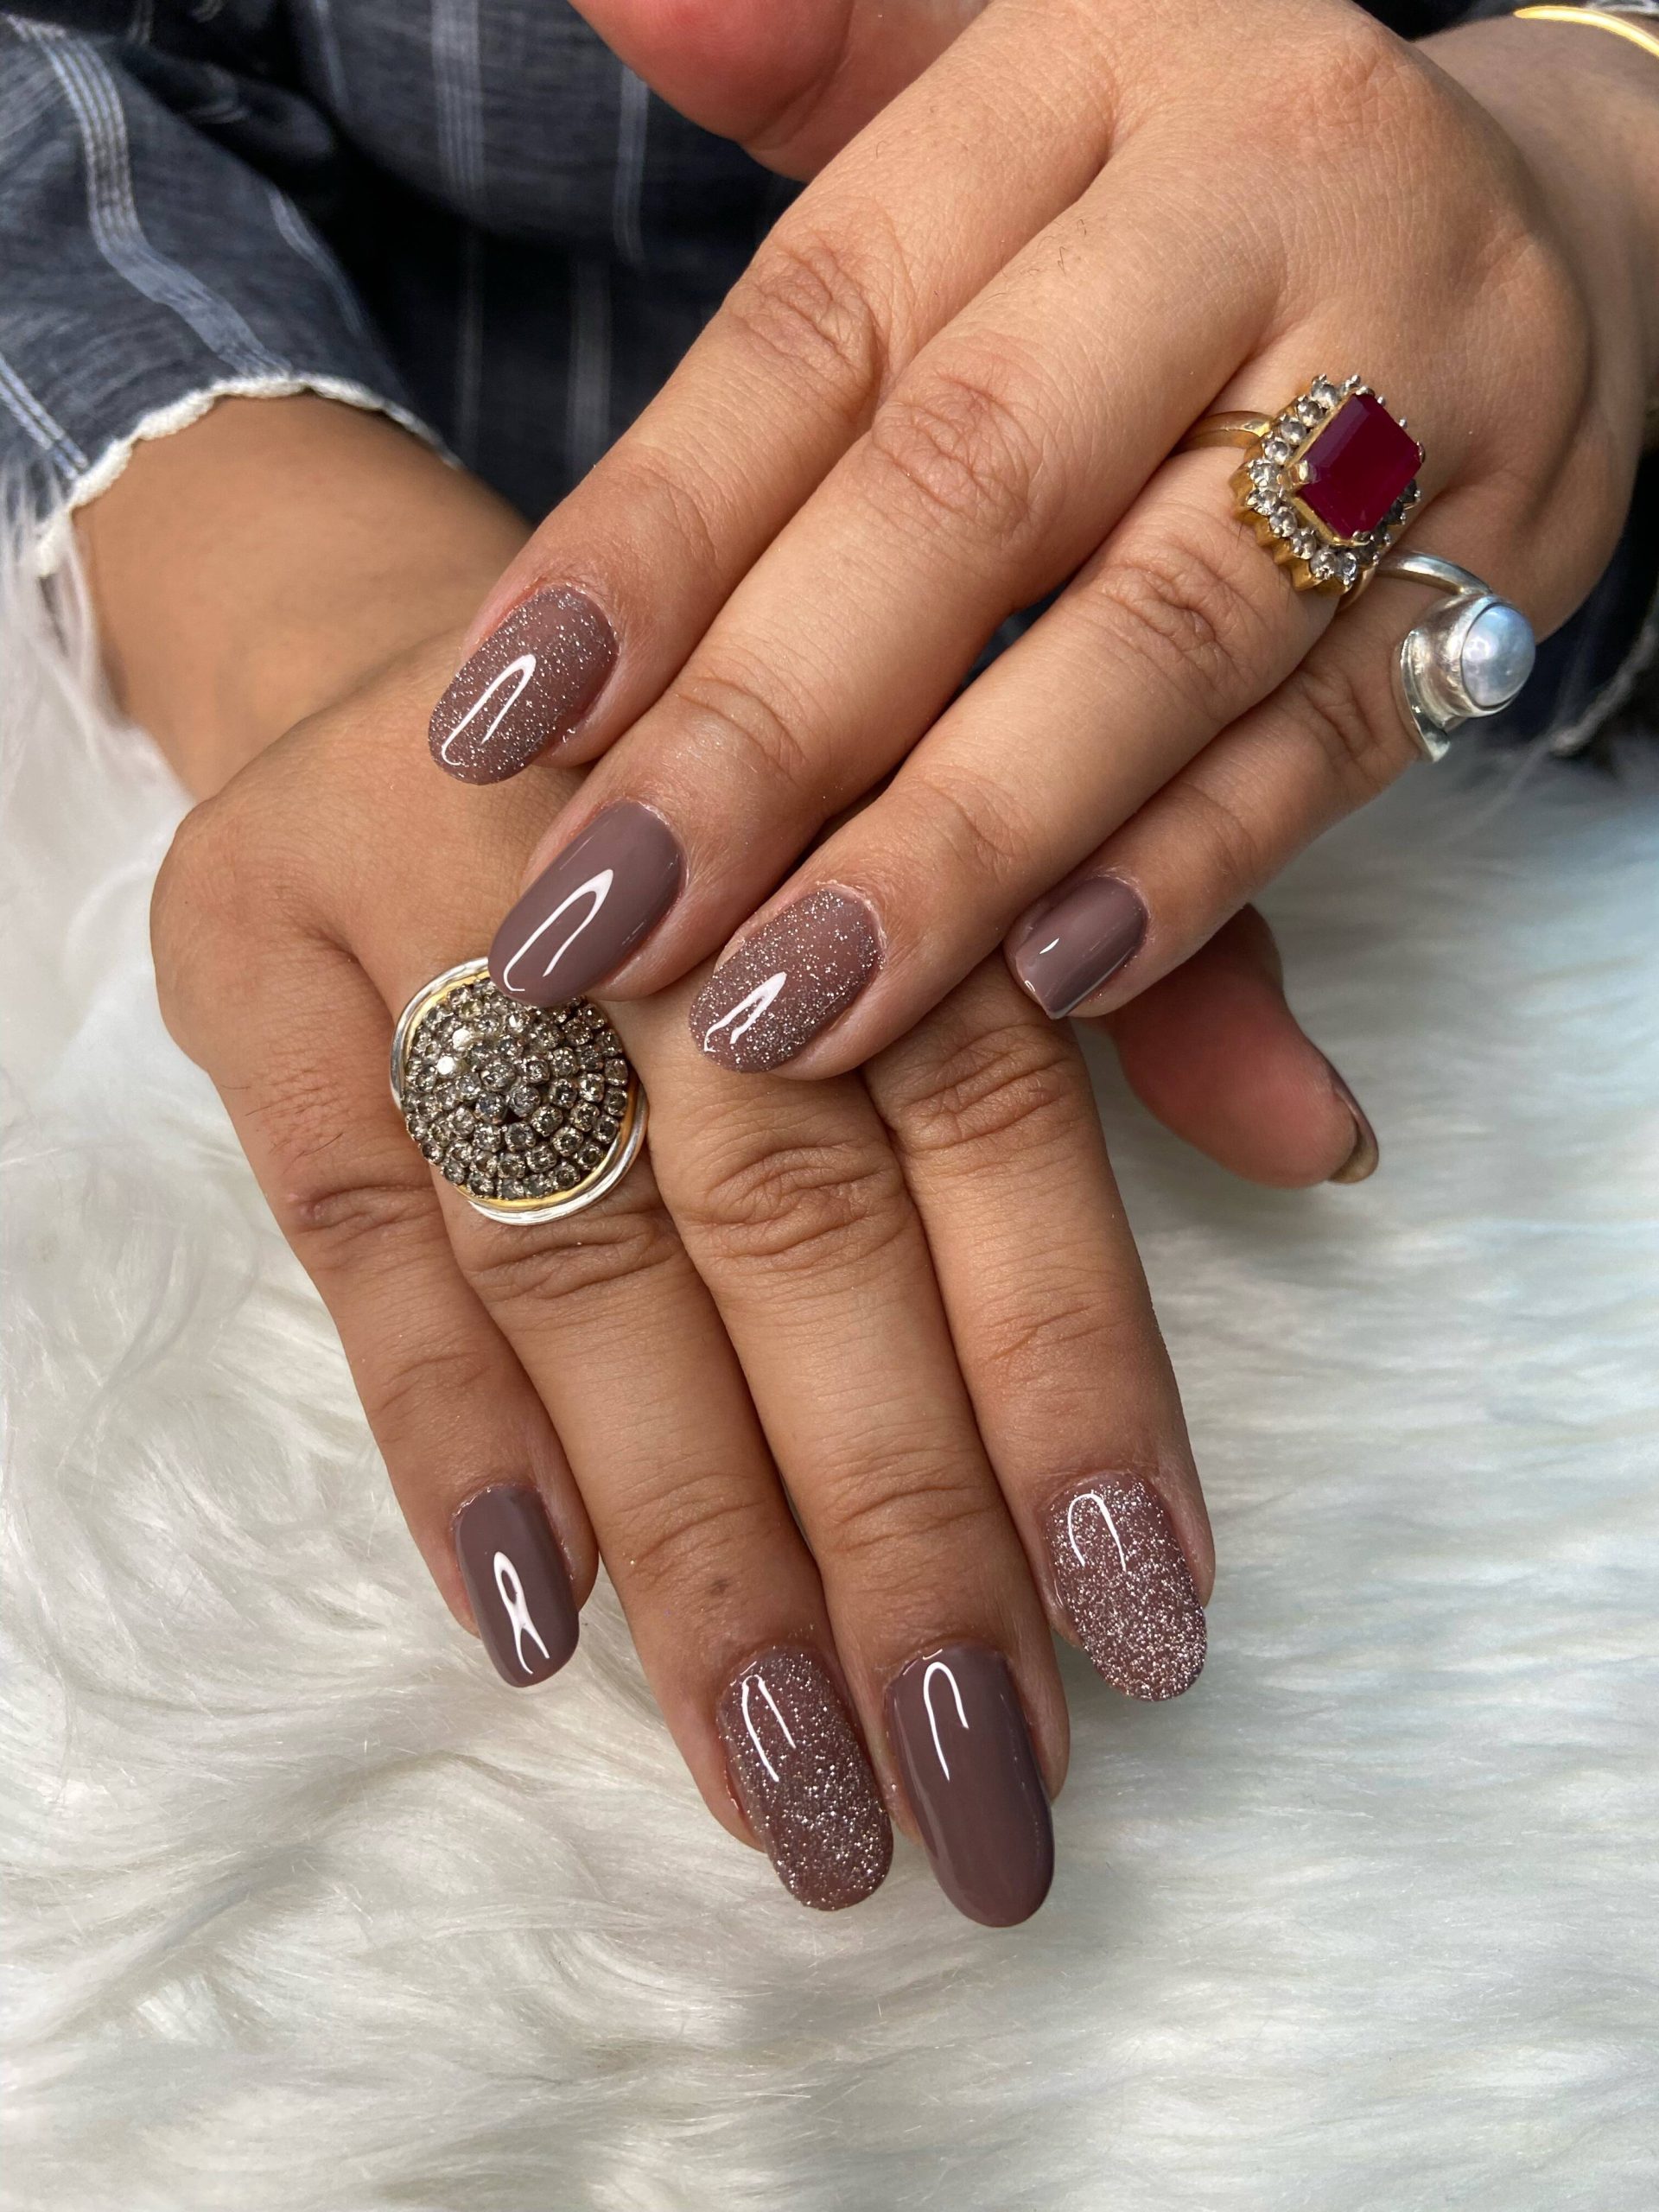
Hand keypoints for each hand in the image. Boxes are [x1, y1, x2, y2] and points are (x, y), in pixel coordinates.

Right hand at [92, 397, 1356, 1923]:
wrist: (445, 639)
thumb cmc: (767, 779)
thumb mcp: (968, 821)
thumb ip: (1156, 979)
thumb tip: (1330, 1149)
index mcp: (864, 797)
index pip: (988, 1120)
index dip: (1067, 1372)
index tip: (1142, 1622)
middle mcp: (658, 865)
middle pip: (791, 1233)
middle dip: (894, 1535)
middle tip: (979, 1798)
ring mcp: (434, 923)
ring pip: (585, 1276)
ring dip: (697, 1556)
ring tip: (798, 1796)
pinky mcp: (263, 985)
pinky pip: (353, 1244)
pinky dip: (450, 1440)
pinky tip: (544, 1634)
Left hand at [436, 0, 1657, 1069]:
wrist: (1526, 206)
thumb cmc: (1179, 195)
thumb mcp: (1005, 94)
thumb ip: (816, 70)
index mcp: (1089, 76)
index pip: (823, 323)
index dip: (650, 535)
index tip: (499, 723)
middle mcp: (1258, 210)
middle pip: (973, 490)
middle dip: (768, 733)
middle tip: (604, 924)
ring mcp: (1414, 390)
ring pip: (1153, 643)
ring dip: (956, 844)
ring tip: (785, 1005)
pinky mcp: (1511, 562)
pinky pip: (1338, 737)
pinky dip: (1190, 868)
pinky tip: (1042, 986)